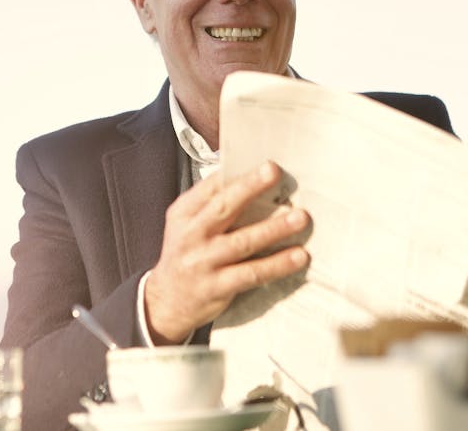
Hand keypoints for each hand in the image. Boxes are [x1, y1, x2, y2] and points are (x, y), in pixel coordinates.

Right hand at [144, 161, 310, 344]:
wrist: (167, 302)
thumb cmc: (187, 255)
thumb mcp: (188, 225)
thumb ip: (213, 206)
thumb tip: (254, 181)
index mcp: (183, 213)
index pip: (210, 187)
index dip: (238, 175)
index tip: (267, 164)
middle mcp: (191, 235)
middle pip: (223, 208)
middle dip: (250, 188)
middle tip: (275, 173)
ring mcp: (202, 262)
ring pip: (242, 242)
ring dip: (273, 229)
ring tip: (300, 218)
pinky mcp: (216, 287)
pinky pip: (251, 273)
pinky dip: (277, 264)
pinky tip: (298, 256)